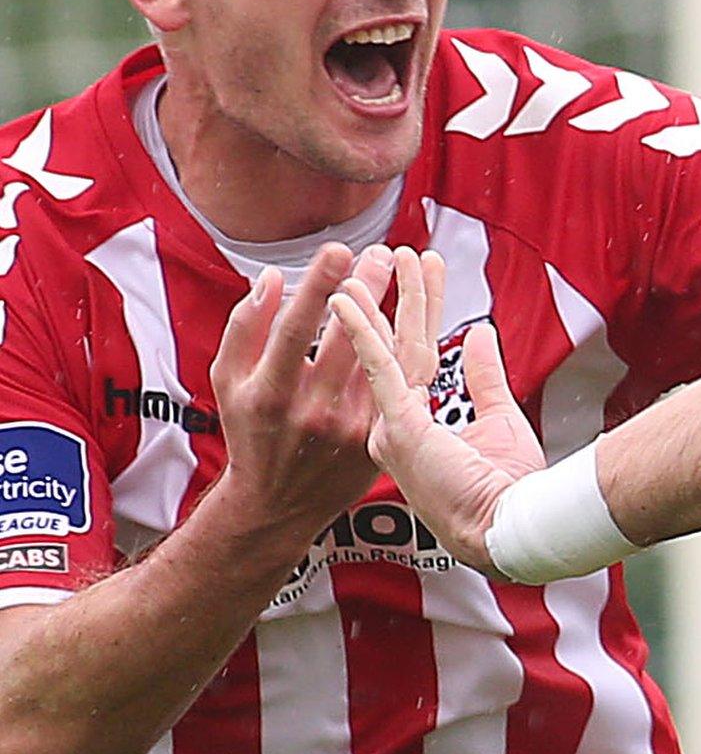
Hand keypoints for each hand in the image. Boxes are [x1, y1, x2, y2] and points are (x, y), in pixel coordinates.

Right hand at [207, 243, 396, 533]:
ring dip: (399, 308)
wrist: (277, 503)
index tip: (337, 249)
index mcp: (270, 394)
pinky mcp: (380, 437)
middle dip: (368, 289)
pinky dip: (414, 342)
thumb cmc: (250, 433)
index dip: (318, 287)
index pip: (295, 330)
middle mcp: (314, 411)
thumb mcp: (226, 382)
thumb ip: (244, 327)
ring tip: (408, 269)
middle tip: (382, 253)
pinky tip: (420, 310)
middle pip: (348, 338)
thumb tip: (270, 278)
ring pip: (385, 356)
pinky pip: (404, 382)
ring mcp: (352, 426)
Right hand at [330, 248, 543, 577]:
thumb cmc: (507, 487)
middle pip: (395, 347)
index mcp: (416, 426)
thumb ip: (483, 375)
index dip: (419, 311)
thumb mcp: (498, 418)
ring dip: (375, 302)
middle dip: (399, 296)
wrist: (509, 525)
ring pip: (381, 350)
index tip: (422, 272)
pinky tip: (347, 300)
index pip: (412, 356)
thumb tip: (477, 332)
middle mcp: (394, 426)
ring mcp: (389, 428)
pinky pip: (376, 368)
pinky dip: (362, 330)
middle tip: (400, 253)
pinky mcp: (397, 426)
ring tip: (371, 261)